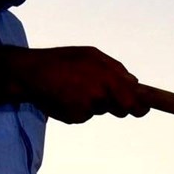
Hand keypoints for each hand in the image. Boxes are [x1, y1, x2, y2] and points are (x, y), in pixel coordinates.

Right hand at [10, 46, 150, 123]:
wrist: (30, 73)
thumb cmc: (63, 60)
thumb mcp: (92, 55)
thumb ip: (116, 69)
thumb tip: (134, 82)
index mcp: (109, 78)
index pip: (134, 101)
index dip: (141, 107)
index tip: (142, 108)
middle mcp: (100, 95)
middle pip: (121, 110)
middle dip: (117, 105)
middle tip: (102, 94)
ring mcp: (88, 108)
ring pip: (100, 110)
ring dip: (93, 102)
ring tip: (75, 87)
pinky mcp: (75, 117)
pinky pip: (84, 115)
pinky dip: (77, 108)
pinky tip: (65, 96)